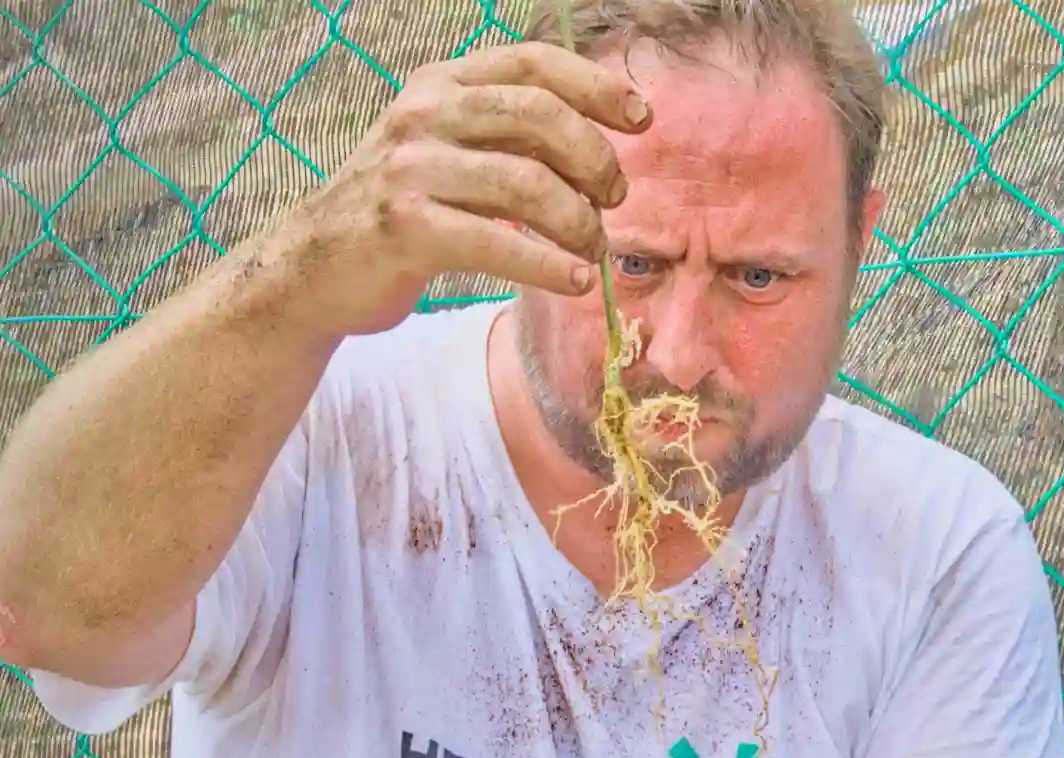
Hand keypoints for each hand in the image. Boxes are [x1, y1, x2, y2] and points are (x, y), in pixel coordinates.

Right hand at [280, 41, 650, 335]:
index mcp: (442, 84)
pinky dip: (551, 265)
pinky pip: (500, 243)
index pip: (533, 64)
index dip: (596, 86)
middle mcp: (424, 114)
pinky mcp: (404, 227)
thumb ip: (508, 137)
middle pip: (539, 116)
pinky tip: (577, 280)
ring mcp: (410, 168)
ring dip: (579, 222)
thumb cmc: (403, 208)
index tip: (641, 118)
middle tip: (614, 199)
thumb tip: (603, 155)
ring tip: (594, 250)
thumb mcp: (448, 149)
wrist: (314, 265)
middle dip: (594, 159)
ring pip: (527, 183)